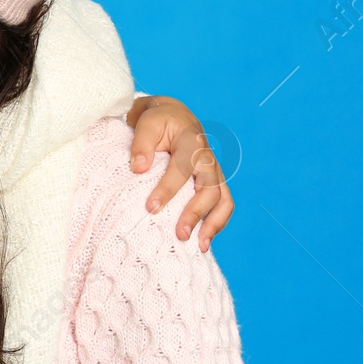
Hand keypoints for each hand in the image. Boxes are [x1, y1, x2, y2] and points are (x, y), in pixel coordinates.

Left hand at [126, 95, 232, 250]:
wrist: (174, 117)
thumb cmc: (159, 121)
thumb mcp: (147, 123)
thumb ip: (142, 144)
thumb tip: (138, 168)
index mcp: (191, 144)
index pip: (182, 169)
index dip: (168, 189)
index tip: (151, 208)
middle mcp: (208, 160)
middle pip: (210, 189)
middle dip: (196, 213)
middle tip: (179, 234)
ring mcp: (215, 173)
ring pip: (224, 200)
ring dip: (214, 224)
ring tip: (200, 246)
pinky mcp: (214, 183)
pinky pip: (222, 205)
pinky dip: (216, 223)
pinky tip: (203, 241)